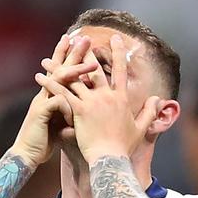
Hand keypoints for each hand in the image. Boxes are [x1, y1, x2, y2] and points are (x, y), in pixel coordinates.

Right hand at [13, 35, 98, 165]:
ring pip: (59, 80)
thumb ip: (71, 112)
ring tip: (93, 64)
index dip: (67, 55)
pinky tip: (76, 112)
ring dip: (77, 71)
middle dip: (72, 52)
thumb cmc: (44, 140)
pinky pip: (58, 101)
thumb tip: (85, 108)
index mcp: (50, 94)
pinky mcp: (40, 112)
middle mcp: (45, 93)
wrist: (27, 155)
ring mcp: (42, 101)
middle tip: (84, 37)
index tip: (77, 40)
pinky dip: (70, 105)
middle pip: (60, 67)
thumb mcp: (61, 123)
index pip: (60, 70)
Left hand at [35, 34, 160, 165]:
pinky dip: (50, 83)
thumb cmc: (124, 147)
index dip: (117, 52)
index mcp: (121, 98)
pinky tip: (39, 76)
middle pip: (93, 68)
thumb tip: (158, 99)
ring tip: (47, 59)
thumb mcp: (141, 128)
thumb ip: (149, 111)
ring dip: (59, 67)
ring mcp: (92, 102)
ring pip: (73, 78)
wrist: (110, 159)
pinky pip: (61, 93)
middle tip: (77, 40)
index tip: (114, 38)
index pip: (120, 69)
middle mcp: (107, 96)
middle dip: (84, 52)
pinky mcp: (79, 110)